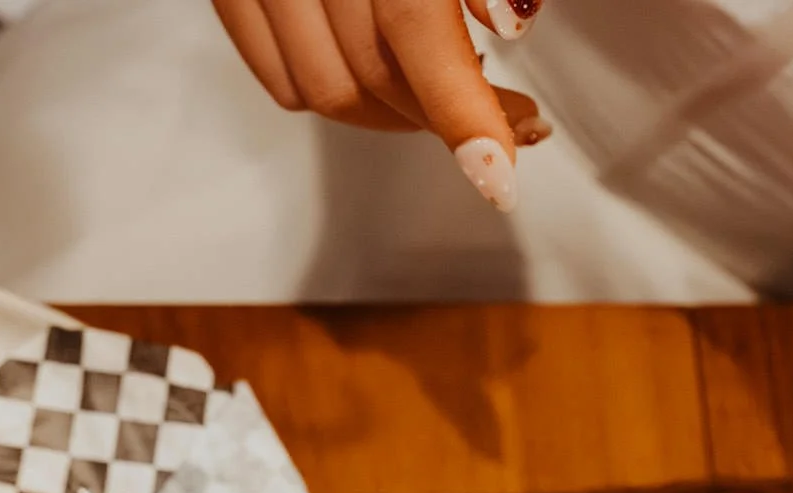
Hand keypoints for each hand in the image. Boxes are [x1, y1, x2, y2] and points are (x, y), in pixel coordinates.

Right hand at [211, 0, 551, 210]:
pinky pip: (281, 79)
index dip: (459, 109)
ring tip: (450, 97)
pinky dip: (334, 95)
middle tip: (510, 124)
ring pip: (322, 90)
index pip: (412, 29)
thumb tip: (510, 21)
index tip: (497, 172)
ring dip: (391, 113)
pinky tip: (380, 76)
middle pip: (369, 75)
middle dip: (444, 114)